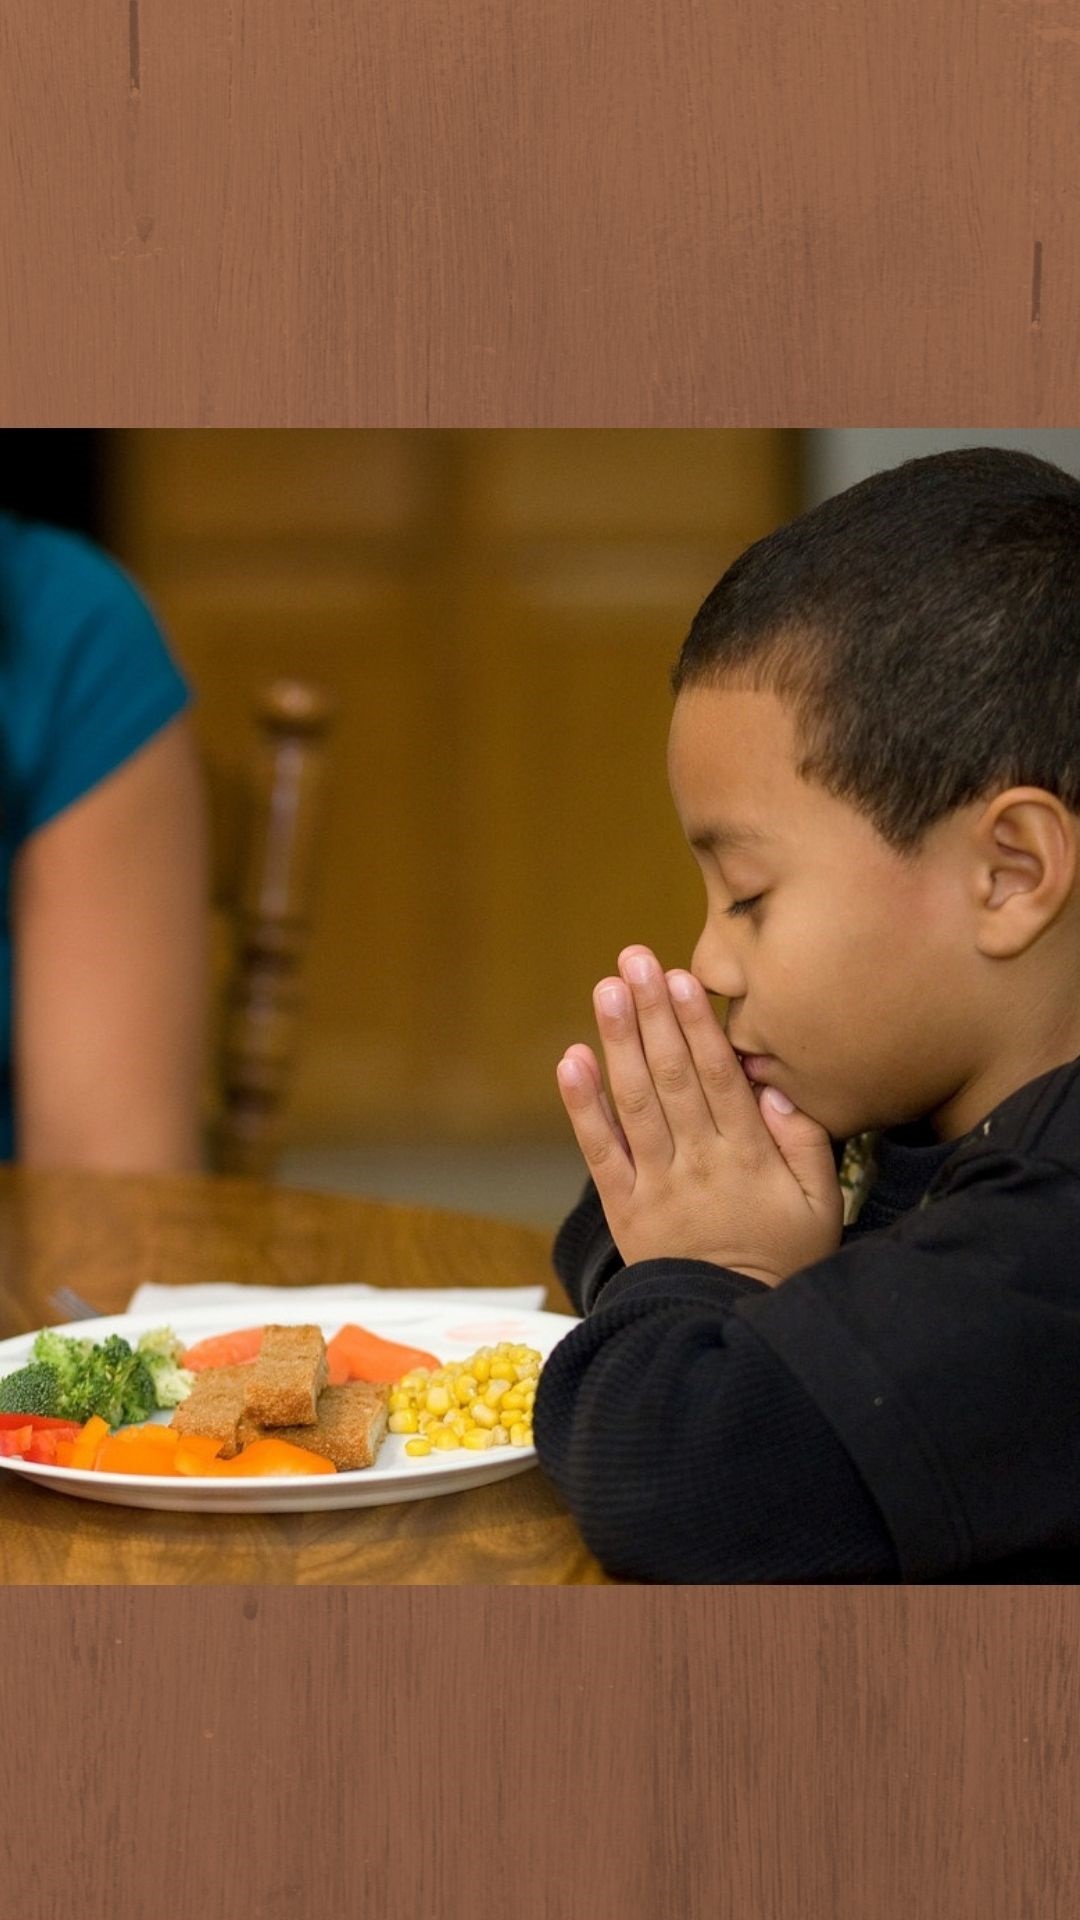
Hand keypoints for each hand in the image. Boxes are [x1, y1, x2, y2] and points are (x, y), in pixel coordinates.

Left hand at [555, 946, 843, 1284]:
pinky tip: (571, 1060)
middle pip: (672, 1076)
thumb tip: (776, 1087)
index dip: (698, 1025)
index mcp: (748, 1156)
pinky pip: (600, 1150)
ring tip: (607, 989)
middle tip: (635, 960)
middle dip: (653, 1013)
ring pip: (635, 1102)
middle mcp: (698, 1161)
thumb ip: (806, 1144)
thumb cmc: (783, 1261)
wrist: (727, 1327)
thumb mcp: (821, 1207)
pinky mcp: (624, 1205)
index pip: (719, 1077)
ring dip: (619, 1041)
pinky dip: (582, 1106)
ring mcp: (656, 1183)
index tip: (683, 979)